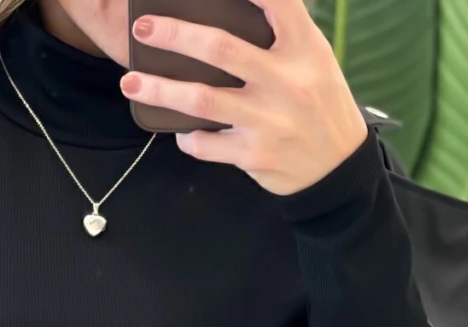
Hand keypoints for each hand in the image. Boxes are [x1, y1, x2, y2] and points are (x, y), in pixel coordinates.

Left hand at [121, 0, 367, 195]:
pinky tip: (179, 130)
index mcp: (304, 48)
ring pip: (202, 100)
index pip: (277, 2)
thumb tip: (229, 12)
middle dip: (175, 35)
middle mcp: (287, 80)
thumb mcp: (314, 60)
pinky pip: (207, 144)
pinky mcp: (255, 154)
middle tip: (142, 29)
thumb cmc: (318, 104)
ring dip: (160, 90)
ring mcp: (269, 119)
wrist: (337, 168)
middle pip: (220, 48)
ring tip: (130, 82)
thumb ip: (281, 35)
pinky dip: (187, 137)